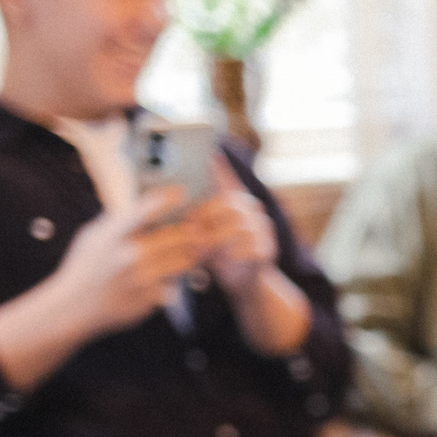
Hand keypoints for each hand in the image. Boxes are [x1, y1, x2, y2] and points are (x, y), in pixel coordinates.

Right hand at [42, 188, 214, 337]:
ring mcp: (143, 280)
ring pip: (185, 260)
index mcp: (112, 236)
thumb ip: (119, 220)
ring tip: (192, 246)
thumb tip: (149, 202)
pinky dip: (174, 276)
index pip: (145, 211)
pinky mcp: (152, 299)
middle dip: (192, 228)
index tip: (180, 193)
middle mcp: (130, 256)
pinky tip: (164, 274)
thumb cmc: (84, 265)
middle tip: (198, 224)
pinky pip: (175, 283)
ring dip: (191, 251)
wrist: (73, 307)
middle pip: (177, 236)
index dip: (167, 199)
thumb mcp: (93, 235)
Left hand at [196, 156, 278, 297]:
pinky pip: (250, 248)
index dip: (220, 168)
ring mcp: (263, 230)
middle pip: (230, 203)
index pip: (228, 180)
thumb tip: (169, 205)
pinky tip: (224, 260)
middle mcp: (253, 212)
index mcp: (236, 203)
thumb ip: (194, 219)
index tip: (210, 154)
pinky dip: (233, 255)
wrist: (243, 283)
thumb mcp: (203, 233)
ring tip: (200, 248)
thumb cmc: (219, 254)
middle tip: (189, 229)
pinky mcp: (267, 250)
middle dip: (206, 215)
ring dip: (216, 237)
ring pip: (239, 226)